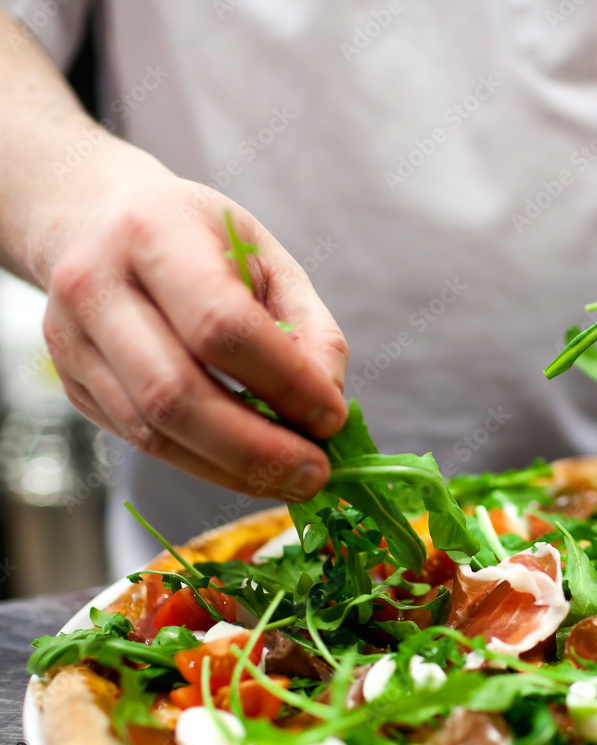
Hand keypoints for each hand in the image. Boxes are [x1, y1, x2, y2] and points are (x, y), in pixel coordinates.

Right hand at [41, 171, 347, 501]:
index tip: (332, 419)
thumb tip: (327, 407)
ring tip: (291, 479)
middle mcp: (95, 287)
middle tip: (315, 474)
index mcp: (153, 234)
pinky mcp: (72, 385)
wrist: (95, 221)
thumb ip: (311, 329)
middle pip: (176, 394)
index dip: (284, 381)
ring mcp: (72, 341)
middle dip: (257, 449)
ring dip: (234, 469)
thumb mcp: (267, 260)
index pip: (220, 325)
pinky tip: (249, 467)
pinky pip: (143, 442)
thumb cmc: (199, 242)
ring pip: (154, 433)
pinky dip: (207, 464)